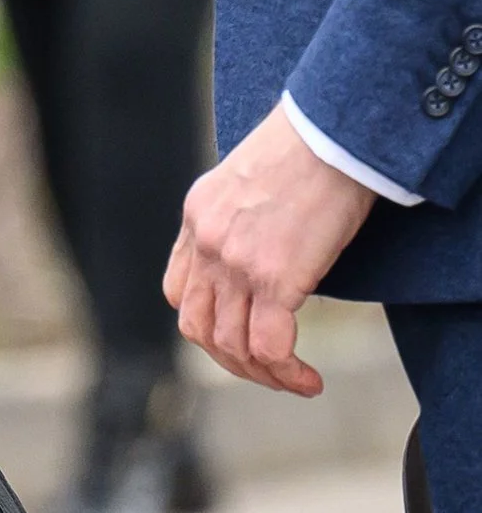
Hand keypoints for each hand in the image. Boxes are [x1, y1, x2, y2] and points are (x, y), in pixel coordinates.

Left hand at [165, 105, 375, 395]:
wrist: (334, 132)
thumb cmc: (312, 149)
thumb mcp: (251, 179)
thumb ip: (240, 218)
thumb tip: (263, 251)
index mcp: (196, 218)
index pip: (178, 291)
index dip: (205, 323)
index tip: (239, 333)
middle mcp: (206, 244)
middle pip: (197, 328)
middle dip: (230, 360)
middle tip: (267, 371)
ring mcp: (235, 264)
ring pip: (230, 344)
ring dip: (261, 373)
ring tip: (294, 381)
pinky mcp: (274, 278)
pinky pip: (269, 346)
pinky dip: (287, 373)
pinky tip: (309, 380)